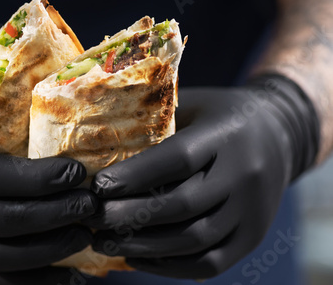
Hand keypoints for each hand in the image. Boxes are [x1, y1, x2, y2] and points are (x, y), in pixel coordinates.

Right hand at [0, 71, 96, 284]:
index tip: (77, 173)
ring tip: (85, 234)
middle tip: (90, 204)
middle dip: (53, 215)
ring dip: (50, 249)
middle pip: (3, 221)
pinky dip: (35, 277)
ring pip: (2, 256)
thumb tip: (67, 115)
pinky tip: (68, 274)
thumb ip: (1, 121)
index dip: (40, 179)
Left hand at [84, 75, 317, 278]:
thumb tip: (102, 148)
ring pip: (195, 240)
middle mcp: (245, 175)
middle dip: (131, 216)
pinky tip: (137, 257)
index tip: (98, 187)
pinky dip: (169, 267)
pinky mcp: (253, 237)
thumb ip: (159, 124)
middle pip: (183, 205)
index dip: (135, 176)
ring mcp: (253, 211)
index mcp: (227, 135)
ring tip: (105, 243)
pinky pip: (210, 263)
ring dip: (144, 246)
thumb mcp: (194, 105)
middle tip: (94, 219)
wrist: (279, 134)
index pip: (179, 159)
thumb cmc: (221, 116)